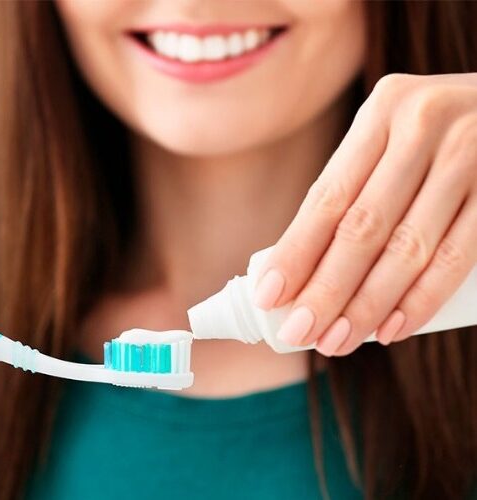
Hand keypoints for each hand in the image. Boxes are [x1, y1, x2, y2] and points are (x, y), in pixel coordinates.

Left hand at [254, 72, 476, 355]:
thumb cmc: (442, 132)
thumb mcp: (397, 134)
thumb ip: (357, 184)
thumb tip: (298, 267)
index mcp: (382, 111)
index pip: (329, 196)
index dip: (296, 252)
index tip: (269, 296)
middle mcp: (424, 125)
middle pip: (362, 227)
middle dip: (326, 289)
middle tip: (299, 332)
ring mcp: (470, 155)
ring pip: (408, 249)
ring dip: (367, 305)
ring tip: (338, 340)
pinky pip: (457, 257)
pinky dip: (421, 300)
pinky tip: (392, 329)